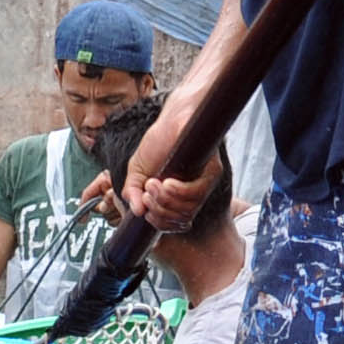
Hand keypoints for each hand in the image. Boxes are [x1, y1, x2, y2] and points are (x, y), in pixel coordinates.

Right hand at [121, 111, 220, 232]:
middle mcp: (192, 195)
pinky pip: (196, 194)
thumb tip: (136, 212)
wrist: (171, 119)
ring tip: (153, 184)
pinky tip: (166, 182)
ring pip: (187, 210)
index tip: (144, 209)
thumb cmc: (157, 143)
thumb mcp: (137, 172)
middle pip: (180, 221)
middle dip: (158, 211)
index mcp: (177, 198)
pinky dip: (177, 192)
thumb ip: (132, 193)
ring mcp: (202, 185)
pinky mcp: (211, 173)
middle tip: (147, 194)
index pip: (173, 224)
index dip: (158, 223)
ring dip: (164, 201)